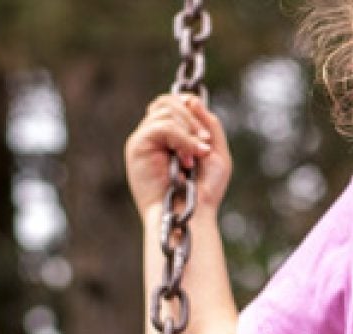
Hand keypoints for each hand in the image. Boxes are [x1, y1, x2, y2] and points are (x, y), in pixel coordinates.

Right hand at [125, 93, 231, 217]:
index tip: (206, 135)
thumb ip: (209, 125)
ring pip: (165, 111)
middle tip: (205, 146)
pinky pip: (161, 126)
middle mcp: (154, 135)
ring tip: (196, 158)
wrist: (192, 213)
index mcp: (170, 136)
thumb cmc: (204, 191)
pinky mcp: (137, 146)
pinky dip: (181, 138)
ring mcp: (144, 140)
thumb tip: (192, 99)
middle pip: (167, 102)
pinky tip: (189, 158)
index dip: (191, 108)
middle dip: (192, 119)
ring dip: (188, 132)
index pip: (174, 103)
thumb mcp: (216, 153)